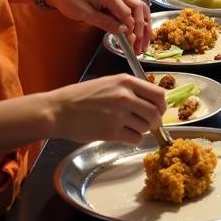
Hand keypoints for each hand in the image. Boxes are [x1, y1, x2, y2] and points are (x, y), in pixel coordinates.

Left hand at [43, 0, 151, 52]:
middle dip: (144, 28)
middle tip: (142, 47)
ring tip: (141, 43)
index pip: (129, 13)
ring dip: (142, 26)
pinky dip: (134, 23)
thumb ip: (105, 22)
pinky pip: (128, 11)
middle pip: (140, 9)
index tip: (134, 44)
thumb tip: (123, 31)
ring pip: (138, 10)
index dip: (133, 29)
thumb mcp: (85, 13)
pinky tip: (133, 35)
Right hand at [49, 74, 165, 144]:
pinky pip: (135, 139)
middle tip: (147, 123)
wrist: (59, 110)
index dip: (162, 105)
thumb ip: (130, 89)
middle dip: (155, 121)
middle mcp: (125, 97)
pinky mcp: (111, 132)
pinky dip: (133, 139)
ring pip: (146, 127)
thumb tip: (151, 101)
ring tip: (129, 127)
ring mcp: (119, 115)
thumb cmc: (81, 96)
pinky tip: (123, 134)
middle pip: (155, 113)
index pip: (158, 94)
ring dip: (142, 130)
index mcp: (126, 82)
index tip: (158, 110)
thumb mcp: (109, 83)